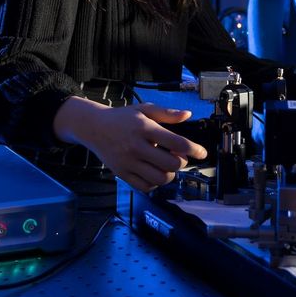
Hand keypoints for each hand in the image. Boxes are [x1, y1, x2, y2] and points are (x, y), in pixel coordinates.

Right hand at [53, 98, 206, 191]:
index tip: (201, 153)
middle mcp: (136, 146)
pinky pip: (146, 187)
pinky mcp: (122, 173)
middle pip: (171, 164)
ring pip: (160, 178)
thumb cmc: (122, 118)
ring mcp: (128, 162)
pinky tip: (155, 172)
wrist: (94, 128)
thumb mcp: (144, 109)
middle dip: (181, 162)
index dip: (194, 149)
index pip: (177, 143)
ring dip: (170, 174)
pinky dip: (155, 183)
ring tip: (167, 165)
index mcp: (144, 128)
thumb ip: (167, 113)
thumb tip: (187, 115)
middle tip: (178, 156)